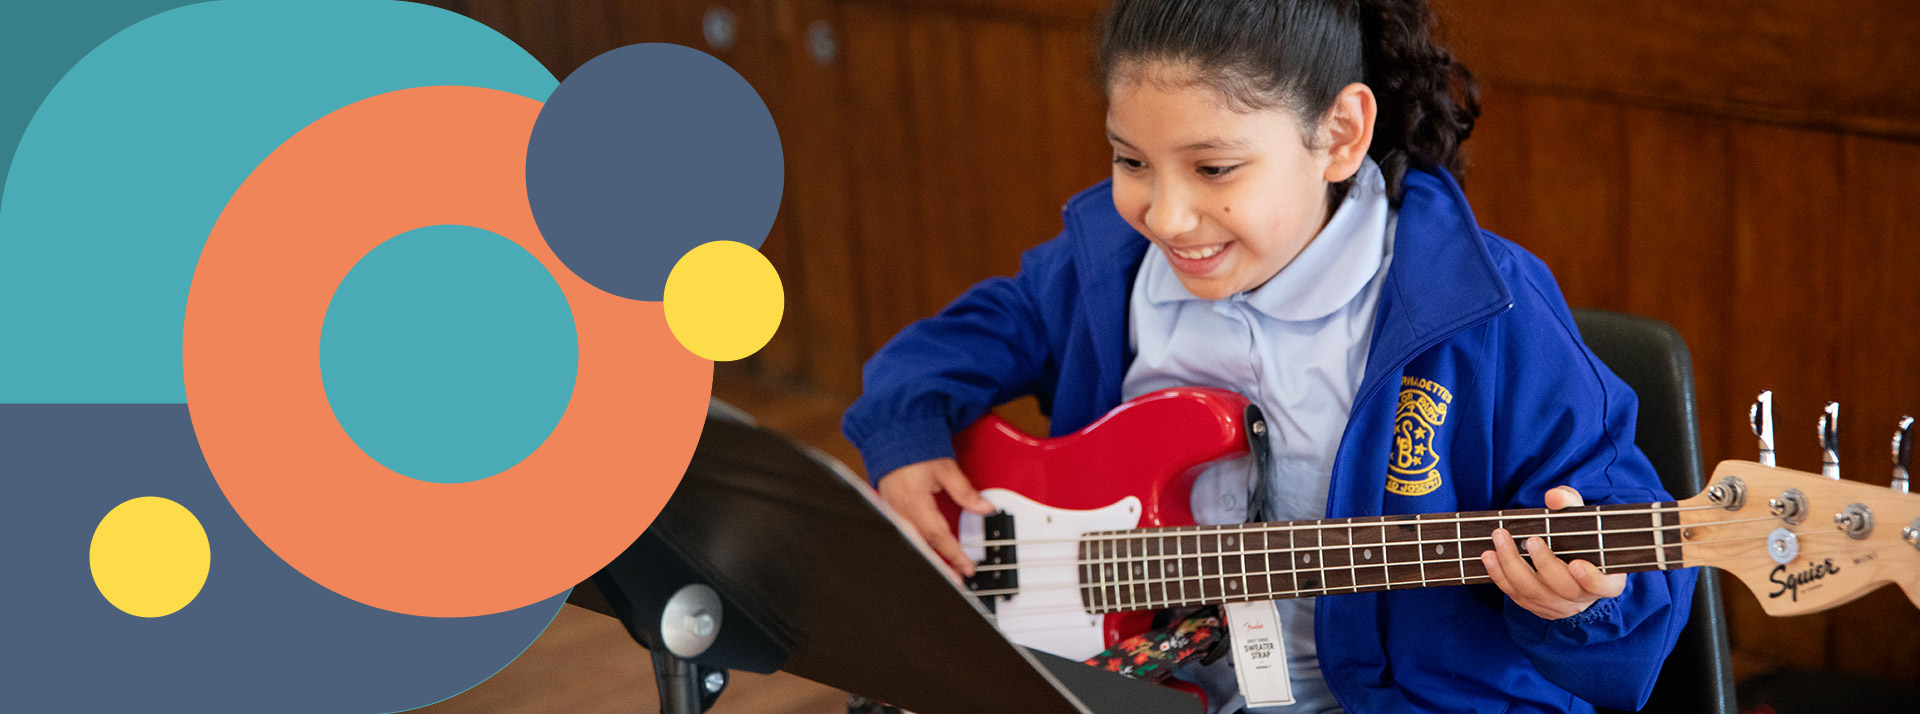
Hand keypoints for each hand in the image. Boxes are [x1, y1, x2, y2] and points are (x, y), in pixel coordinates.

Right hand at [877, 458, 995, 576]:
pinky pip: (905, 536)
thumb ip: (965, 491)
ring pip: (913, 544)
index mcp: (915, 503)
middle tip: (957, 579)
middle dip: (941, 565)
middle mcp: (901, 512)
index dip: (954, 555)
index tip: (967, 568)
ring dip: (930, 559)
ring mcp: (893, 514)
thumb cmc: (915, 450)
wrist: (891, 438)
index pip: (938, 537)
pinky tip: (928, 556)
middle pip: (923, 547)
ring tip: (946, 572)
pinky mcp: (891, 512)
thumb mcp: (945, 468)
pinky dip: (919, 548)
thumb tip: (985, 508)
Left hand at [1479, 485, 1627, 619]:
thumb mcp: (1582, 519)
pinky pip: (1515, 595)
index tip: (1576, 565)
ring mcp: (1558, 606)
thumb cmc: (1579, 538)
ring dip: (1512, 566)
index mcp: (1607, 580)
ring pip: (1534, 593)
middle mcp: (1582, 598)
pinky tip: (1489, 556)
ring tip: (1500, 539)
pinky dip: (1500, 575)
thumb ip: (1572, 505)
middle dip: (1544, 563)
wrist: (1570, 562)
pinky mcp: (1535, 606)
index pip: (1603, 586)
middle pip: (1564, 588)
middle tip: (1531, 539)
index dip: (1591, 579)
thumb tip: (1554, 496)